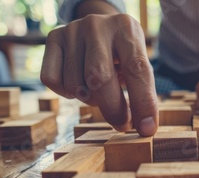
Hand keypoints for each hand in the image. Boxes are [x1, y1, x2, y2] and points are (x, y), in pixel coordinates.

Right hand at [40, 14, 157, 135]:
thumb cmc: (123, 54)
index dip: (143, 103)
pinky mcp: (53, 38)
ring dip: (90, 101)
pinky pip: (52, 80)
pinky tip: (78, 84)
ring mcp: (72, 30)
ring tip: (100, 92)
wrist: (100, 26)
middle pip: (100, 78)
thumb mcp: (137, 63)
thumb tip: (144, 128)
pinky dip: (65, 93)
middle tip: (122, 125)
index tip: (146, 129)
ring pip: (75, 84)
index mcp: (127, 29)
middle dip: (113, 110)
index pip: (137, 70)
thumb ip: (142, 92)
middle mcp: (98, 26)